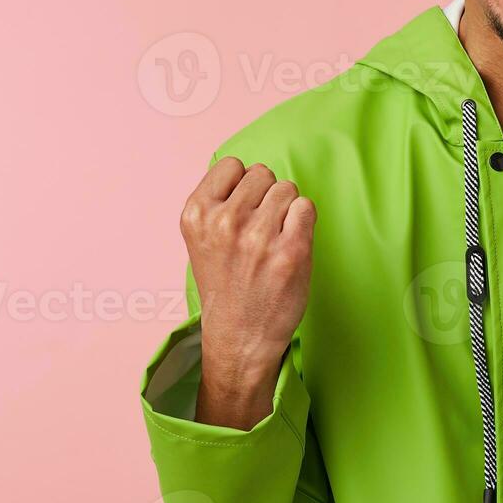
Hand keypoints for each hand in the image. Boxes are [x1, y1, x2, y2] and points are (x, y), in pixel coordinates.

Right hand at [180, 156, 316, 429]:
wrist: (239, 338)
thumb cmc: (226, 285)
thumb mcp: (203, 238)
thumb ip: (217, 202)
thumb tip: (246, 169)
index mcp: (196, 215)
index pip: (231, 164)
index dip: (242, 186)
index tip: (241, 212)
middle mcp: (224, 222)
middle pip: (262, 173)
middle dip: (265, 197)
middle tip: (259, 231)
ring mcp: (258, 237)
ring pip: (287, 189)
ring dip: (286, 210)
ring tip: (273, 241)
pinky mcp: (291, 251)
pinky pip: (306, 207)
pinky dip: (303, 223)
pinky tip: (290, 245)